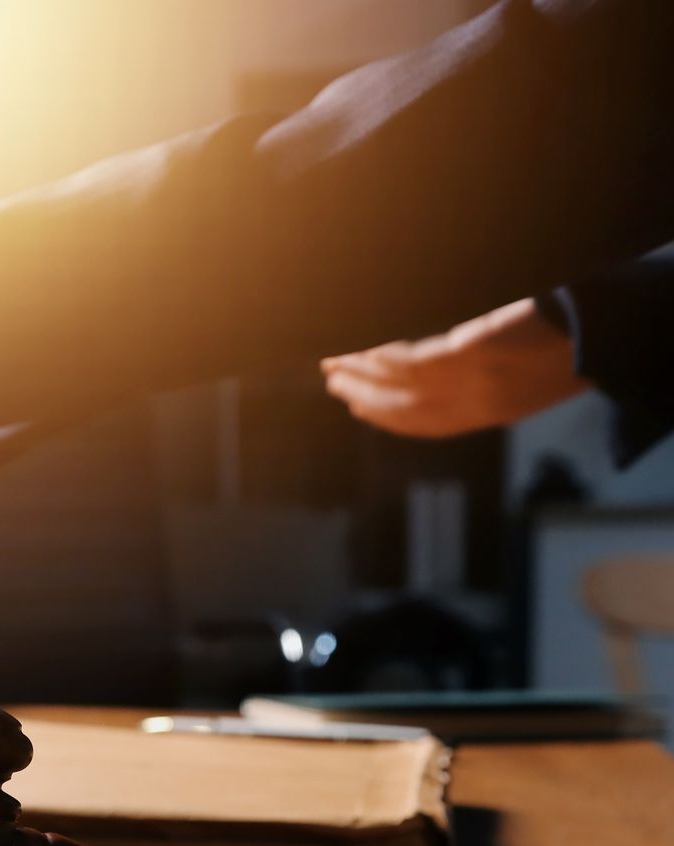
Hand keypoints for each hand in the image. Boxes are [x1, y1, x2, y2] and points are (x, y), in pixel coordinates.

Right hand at [320, 297, 588, 437]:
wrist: (605, 329)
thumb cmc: (573, 343)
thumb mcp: (533, 372)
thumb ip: (492, 376)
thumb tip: (454, 362)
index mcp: (491, 412)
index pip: (426, 424)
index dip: (387, 419)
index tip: (358, 409)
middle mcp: (476, 404)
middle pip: (405, 408)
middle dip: (363, 397)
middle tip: (332, 382)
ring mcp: (472, 380)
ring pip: (400, 385)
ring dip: (360, 375)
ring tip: (332, 364)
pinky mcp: (471, 351)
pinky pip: (412, 360)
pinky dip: (379, 357)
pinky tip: (360, 349)